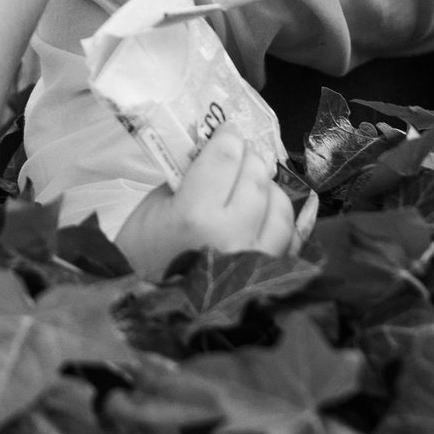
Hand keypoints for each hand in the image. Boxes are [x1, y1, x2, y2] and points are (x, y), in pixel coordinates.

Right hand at [112, 129, 297, 274]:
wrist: (149, 303)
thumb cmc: (143, 250)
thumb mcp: (157, 203)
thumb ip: (190, 175)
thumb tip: (215, 150)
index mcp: (196, 216)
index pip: (225, 158)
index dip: (227, 136)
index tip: (226, 130)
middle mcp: (232, 236)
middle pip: (255, 177)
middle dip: (248, 156)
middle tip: (239, 150)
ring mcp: (255, 259)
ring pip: (279, 205)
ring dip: (268, 186)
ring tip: (253, 181)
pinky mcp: (268, 275)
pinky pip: (291, 238)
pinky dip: (283, 217)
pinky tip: (272, 207)